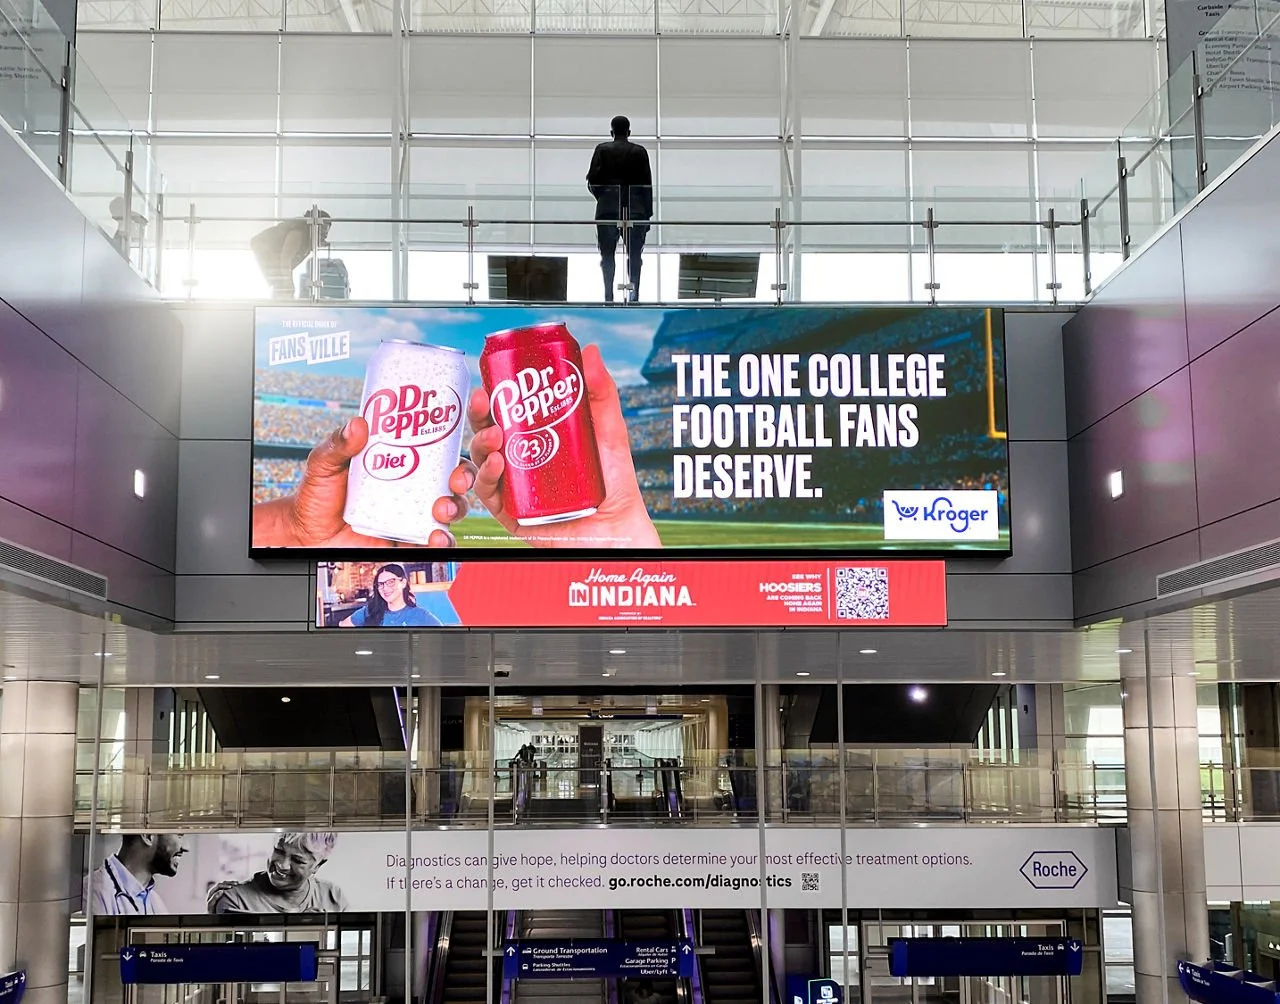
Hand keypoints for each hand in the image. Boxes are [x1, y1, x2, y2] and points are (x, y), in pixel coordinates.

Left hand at [252, 417, 468, 547]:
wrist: (306, 533)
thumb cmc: (318, 495)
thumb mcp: (325, 463)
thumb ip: (338, 444)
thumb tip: (358, 424)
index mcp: (401, 467)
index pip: (436, 456)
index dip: (453, 451)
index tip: (456, 450)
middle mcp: (412, 492)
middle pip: (451, 483)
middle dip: (462, 480)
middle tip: (455, 482)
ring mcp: (411, 518)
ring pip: (449, 512)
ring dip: (455, 510)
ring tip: (442, 511)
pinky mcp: (406, 542)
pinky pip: (432, 543)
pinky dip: (441, 542)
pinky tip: (435, 538)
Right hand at [450, 343, 660, 547]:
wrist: (617, 528)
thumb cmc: (613, 483)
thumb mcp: (608, 431)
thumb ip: (600, 393)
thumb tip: (589, 351)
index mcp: (535, 437)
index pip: (505, 411)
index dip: (491, 395)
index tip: (489, 381)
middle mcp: (520, 459)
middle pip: (486, 431)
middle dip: (478, 414)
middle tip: (483, 401)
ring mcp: (513, 485)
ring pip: (480, 460)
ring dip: (480, 444)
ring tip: (495, 437)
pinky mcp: (511, 512)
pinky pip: (488, 493)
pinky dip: (486, 477)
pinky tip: (497, 465)